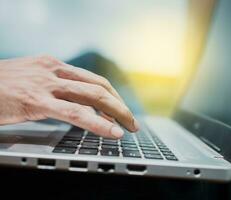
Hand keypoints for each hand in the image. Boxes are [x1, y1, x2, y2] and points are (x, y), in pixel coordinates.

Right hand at [0, 55, 138, 137]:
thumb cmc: (0, 86)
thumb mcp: (32, 80)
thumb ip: (54, 88)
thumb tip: (73, 102)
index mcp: (53, 65)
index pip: (93, 80)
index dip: (112, 96)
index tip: (121, 109)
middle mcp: (53, 70)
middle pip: (99, 86)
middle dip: (120, 104)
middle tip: (132, 120)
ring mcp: (46, 84)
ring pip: (93, 95)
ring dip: (116, 111)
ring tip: (129, 127)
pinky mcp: (36, 100)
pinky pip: (75, 112)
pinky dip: (97, 122)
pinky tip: (111, 131)